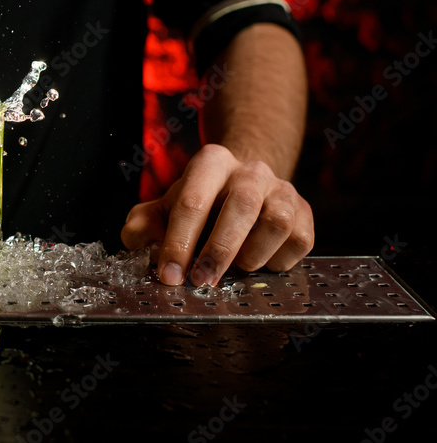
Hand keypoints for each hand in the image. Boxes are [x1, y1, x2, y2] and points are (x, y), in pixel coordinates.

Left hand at [121, 144, 313, 285]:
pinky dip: (277, 261)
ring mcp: (282, 189)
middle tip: (201, 280)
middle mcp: (250, 170)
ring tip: (235, 266)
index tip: (169, 274)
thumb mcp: (164, 208)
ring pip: (276, 222)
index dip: (178, 242)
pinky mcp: (305, 212)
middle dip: (218, 250)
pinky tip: (260, 261)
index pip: (192, 201)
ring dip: (252, 255)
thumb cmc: (199, 203)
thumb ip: (143, 224)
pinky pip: (298, 241)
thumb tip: (138, 242)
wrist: (243, 188)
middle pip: (240, 207)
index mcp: (211, 163)